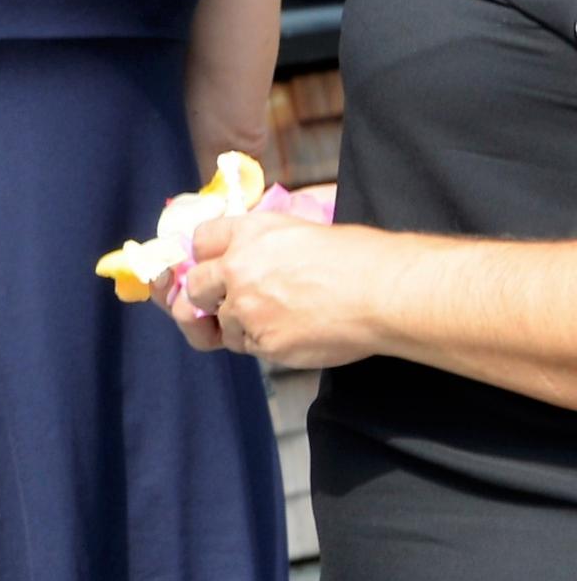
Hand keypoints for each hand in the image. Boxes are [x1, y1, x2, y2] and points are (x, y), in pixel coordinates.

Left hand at [181, 209, 386, 368]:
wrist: (386, 293)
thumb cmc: (361, 259)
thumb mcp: (303, 232)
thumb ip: (264, 244)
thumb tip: (248, 258)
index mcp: (251, 232)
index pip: (199, 241)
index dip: (204, 256)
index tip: (212, 265)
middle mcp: (238, 267)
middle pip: (194, 287)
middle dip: (205, 297)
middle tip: (231, 302)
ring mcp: (247, 308)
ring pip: (222, 324)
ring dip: (241, 326)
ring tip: (283, 319)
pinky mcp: (263, 342)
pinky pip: (248, 347)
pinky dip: (264, 344)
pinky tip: (294, 333)